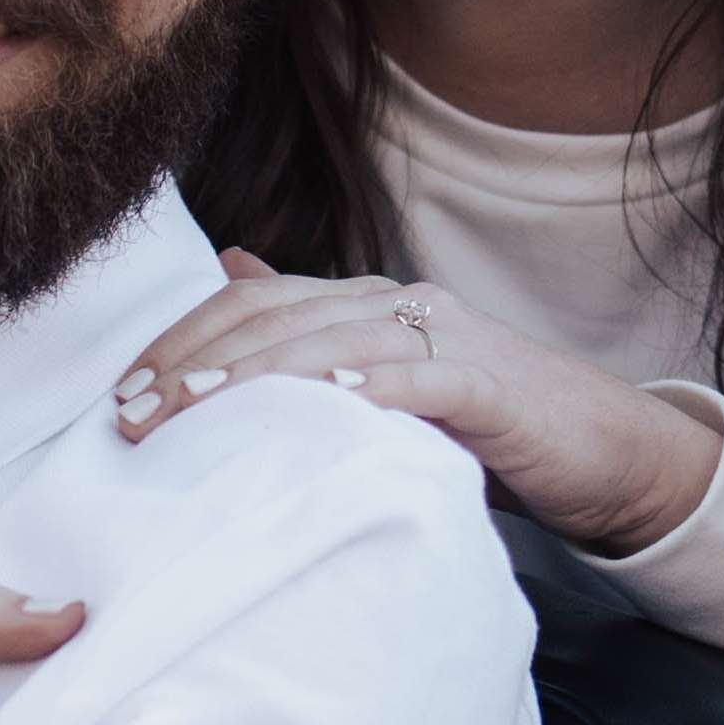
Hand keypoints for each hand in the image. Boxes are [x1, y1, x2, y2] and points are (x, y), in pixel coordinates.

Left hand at [116, 252, 723, 558]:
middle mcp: (395, 302)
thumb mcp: (384, 383)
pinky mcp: (489, 383)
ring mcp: (444, 335)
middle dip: (195, 365)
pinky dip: (371, 385)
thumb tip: (230, 276)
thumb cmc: (482, 424)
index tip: (122, 395)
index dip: (181, 342)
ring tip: (196, 412)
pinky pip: (422, 375)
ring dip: (255, 376)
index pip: (250, 303)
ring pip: (333, 338)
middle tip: (133, 418)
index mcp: (362, 302)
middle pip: (275, 318)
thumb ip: (314, 338)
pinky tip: (328, 404)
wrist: (601, 448)